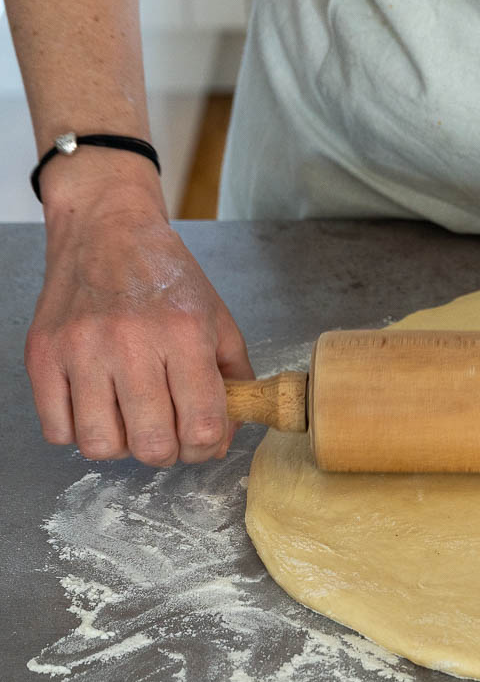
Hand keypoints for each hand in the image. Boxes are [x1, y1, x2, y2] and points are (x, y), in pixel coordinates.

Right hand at [24, 162, 252, 465]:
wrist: (107, 230)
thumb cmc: (167, 276)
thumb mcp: (219, 321)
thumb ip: (234, 382)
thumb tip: (225, 438)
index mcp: (184, 334)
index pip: (202, 426)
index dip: (208, 448)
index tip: (204, 440)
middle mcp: (131, 342)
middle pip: (152, 445)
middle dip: (167, 452)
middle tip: (168, 432)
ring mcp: (81, 349)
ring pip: (101, 446)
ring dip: (121, 445)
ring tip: (130, 419)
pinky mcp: (43, 354)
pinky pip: (57, 429)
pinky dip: (78, 431)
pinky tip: (96, 407)